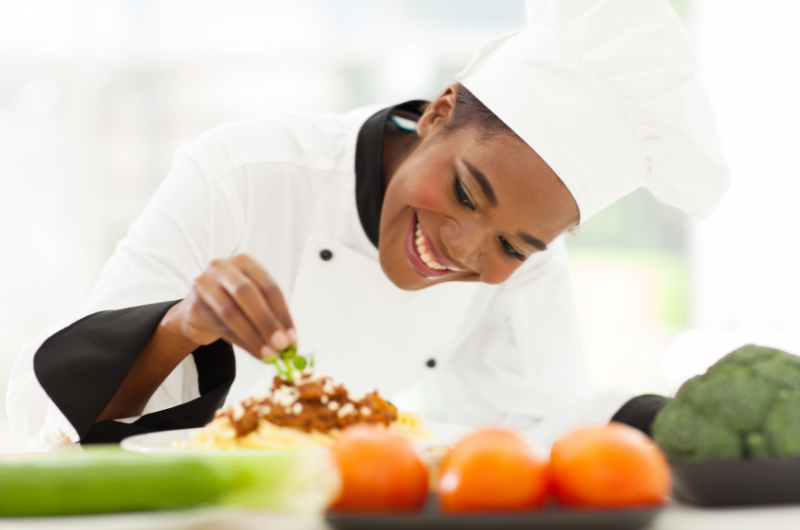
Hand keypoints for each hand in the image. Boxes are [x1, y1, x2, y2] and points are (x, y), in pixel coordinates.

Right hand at [164, 254, 294, 359]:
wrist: (199, 309)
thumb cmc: (234, 302)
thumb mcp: (254, 300)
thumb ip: (271, 315)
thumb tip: (289, 341)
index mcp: (245, 262)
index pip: (268, 287)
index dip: (282, 313)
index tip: (292, 337)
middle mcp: (222, 268)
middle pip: (246, 294)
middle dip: (266, 322)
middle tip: (280, 344)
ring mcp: (204, 285)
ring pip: (230, 312)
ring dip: (253, 337)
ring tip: (268, 354)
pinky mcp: (194, 306)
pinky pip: (220, 327)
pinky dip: (240, 342)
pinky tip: (254, 352)